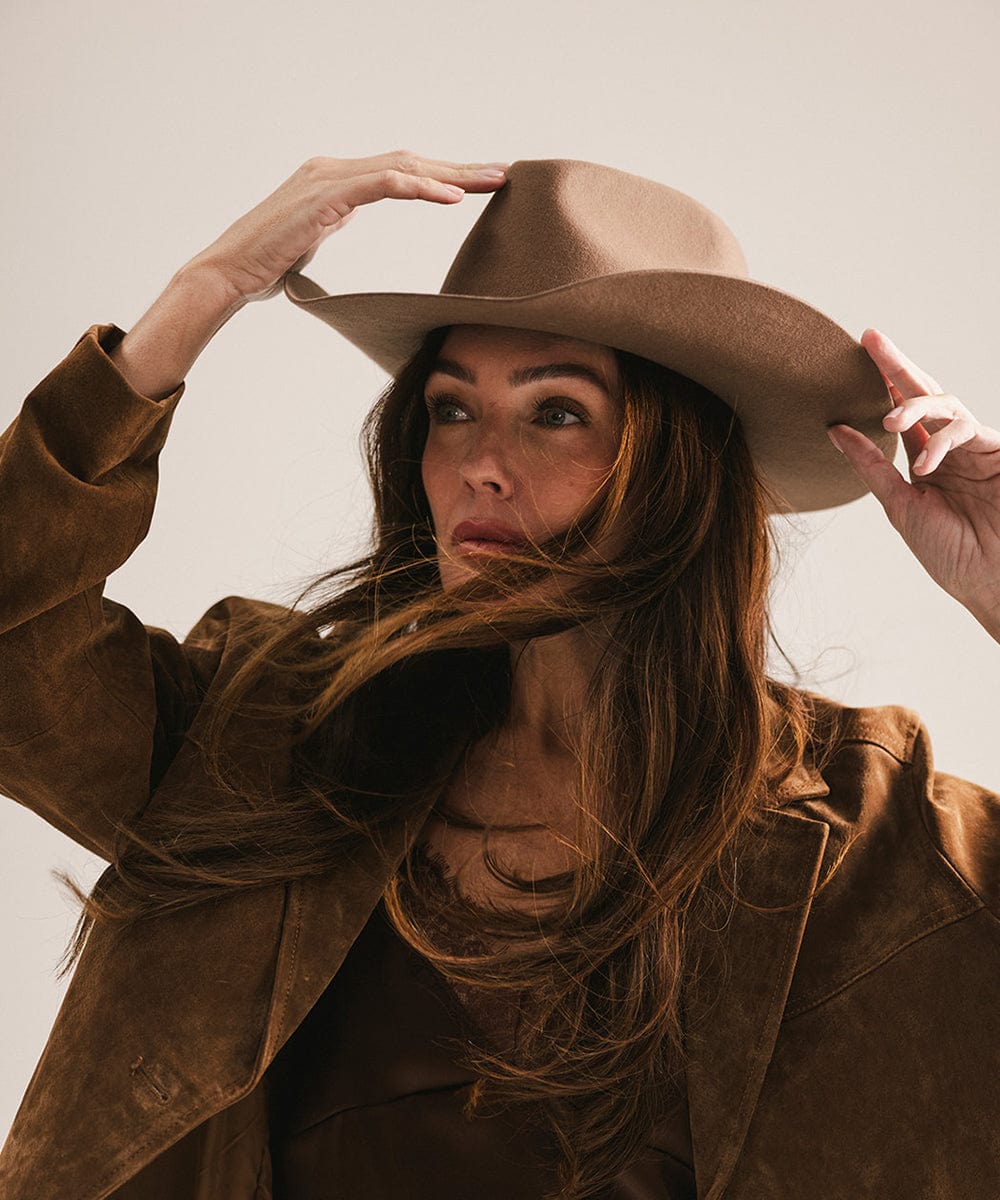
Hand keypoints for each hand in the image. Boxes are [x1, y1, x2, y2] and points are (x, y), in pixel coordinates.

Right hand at [183, 150, 508, 305]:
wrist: (229, 272)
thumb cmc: (265, 264)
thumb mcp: (311, 236)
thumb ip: (332, 219)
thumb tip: (346, 217)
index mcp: (334, 178)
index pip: (400, 171)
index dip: (442, 176)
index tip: (479, 185)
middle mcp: (334, 169)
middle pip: (410, 162)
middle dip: (459, 169)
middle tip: (502, 174)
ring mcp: (329, 178)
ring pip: (404, 167)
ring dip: (452, 174)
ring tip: (491, 182)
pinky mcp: (326, 196)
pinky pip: (385, 184)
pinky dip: (420, 188)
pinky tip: (451, 198)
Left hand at [827, 329, 999, 640]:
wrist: (991, 581)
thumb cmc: (950, 554)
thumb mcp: (900, 506)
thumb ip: (871, 466)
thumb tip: (835, 430)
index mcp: (925, 462)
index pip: (899, 415)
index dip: (878, 386)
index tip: (852, 359)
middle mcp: (949, 449)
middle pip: (923, 394)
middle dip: (896, 366)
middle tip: (870, 339)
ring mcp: (975, 448)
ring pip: (945, 403)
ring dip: (914, 405)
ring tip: (889, 420)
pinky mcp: (997, 452)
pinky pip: (966, 429)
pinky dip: (941, 441)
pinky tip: (924, 462)